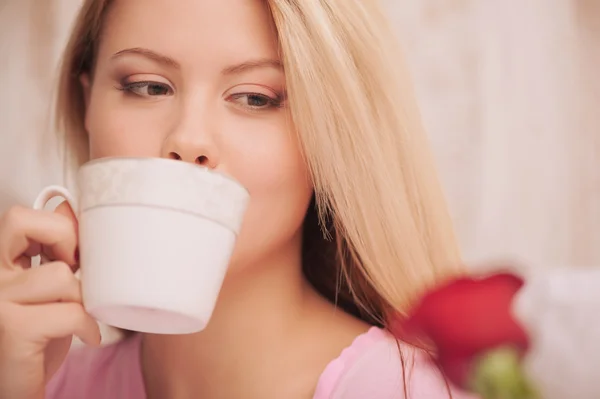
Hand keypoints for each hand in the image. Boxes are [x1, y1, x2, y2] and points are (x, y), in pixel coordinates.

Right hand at [0, 203, 100, 398]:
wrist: (15, 386)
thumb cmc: (37, 337)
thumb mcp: (49, 288)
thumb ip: (56, 250)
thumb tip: (67, 206)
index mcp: (0, 263)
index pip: (20, 216)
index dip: (57, 225)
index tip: (74, 253)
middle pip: (21, 221)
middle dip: (65, 240)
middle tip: (76, 270)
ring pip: (61, 274)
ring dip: (82, 296)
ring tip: (78, 313)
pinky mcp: (12, 329)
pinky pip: (70, 312)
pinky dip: (89, 326)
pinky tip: (87, 336)